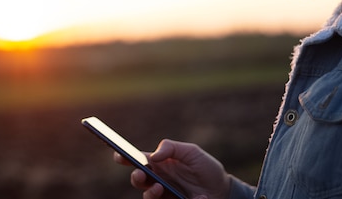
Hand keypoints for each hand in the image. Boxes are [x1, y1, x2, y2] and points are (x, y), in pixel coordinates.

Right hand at [114, 139, 229, 198]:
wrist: (223, 190)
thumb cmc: (205, 168)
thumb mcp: (192, 152)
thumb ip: (172, 148)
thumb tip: (153, 155)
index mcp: (159, 163)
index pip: (137, 160)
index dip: (124, 157)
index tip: (118, 155)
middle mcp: (158, 179)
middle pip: (138, 179)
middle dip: (135, 177)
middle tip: (140, 174)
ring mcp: (165, 194)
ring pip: (147, 196)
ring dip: (150, 192)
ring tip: (159, 187)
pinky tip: (193, 198)